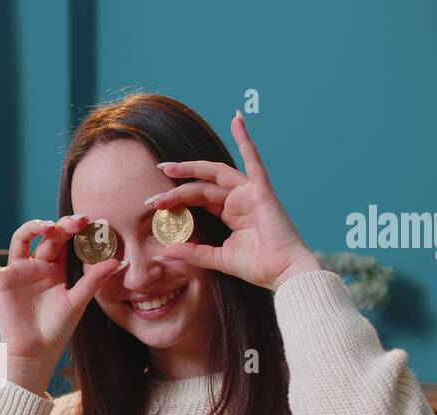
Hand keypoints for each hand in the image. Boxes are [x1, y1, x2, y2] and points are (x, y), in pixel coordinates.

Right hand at [0, 211, 126, 393]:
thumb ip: (94, 280)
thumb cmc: (57, 330)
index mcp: (58, 269)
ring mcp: (18, 271)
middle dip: (60, 227)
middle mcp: (37, 265)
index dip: (75, 230)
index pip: (66, 241)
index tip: (89, 221)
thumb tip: (120, 262)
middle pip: (47, 237)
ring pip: (22, 239)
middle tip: (75, 222)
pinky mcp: (0, 281)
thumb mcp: (78, 301)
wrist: (35, 352)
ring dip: (33, 227)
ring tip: (48, 227)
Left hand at [143, 110, 319, 290]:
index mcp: (230, 213)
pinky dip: (246, 139)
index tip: (153, 205)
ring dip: (191, 168)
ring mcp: (250, 192)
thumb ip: (192, 253)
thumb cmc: (258, 266)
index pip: (197, 199)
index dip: (175, 199)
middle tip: (154, 190)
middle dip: (176, 187)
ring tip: (167, 167)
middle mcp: (238, 200)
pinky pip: (253, 160)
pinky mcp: (261, 190)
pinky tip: (237, 120)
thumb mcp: (216, 259)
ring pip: (215, 174)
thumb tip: (163, 253)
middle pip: (201, 186)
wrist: (283, 273)